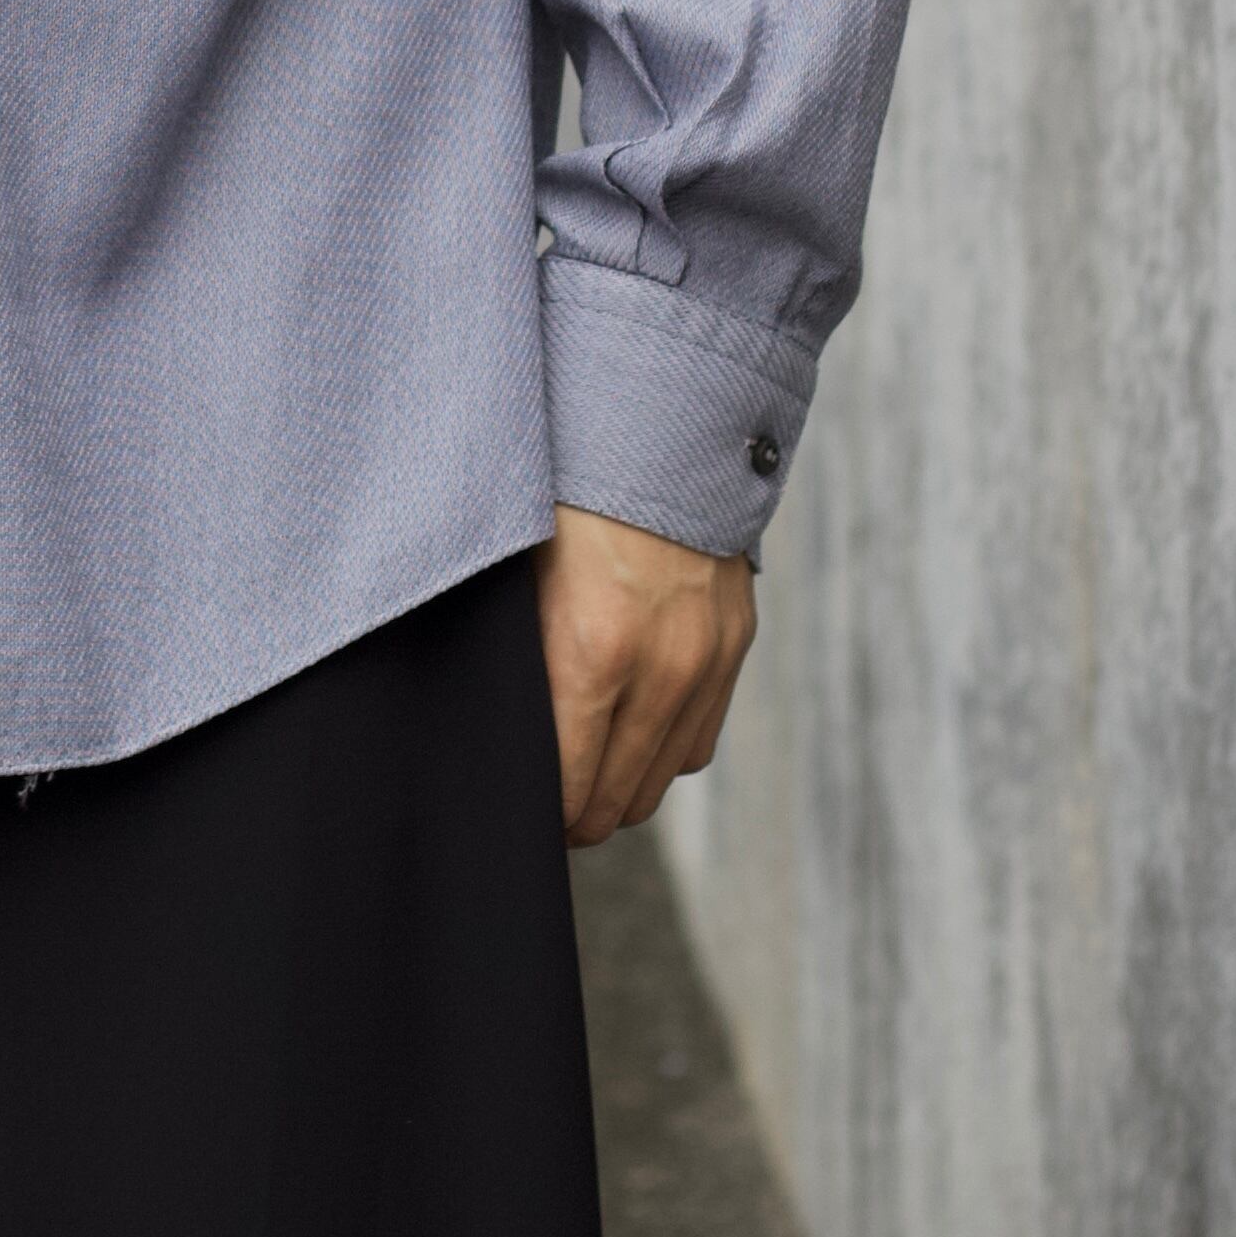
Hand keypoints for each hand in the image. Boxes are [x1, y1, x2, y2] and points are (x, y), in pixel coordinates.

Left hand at [532, 501, 755, 847]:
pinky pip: (698, 739)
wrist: (655, 423)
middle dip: (575, 813)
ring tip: (583, 774)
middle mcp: (662, 669)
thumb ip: (519, 658)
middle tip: (544, 803)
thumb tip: (499, 729)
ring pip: (661, 778)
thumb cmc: (562, 491)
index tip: (517, 809)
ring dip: (621, 788)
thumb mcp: (519, 571)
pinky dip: (663, 749)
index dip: (540, 811)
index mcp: (594, 651)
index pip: (568, 783)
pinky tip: (630, 731)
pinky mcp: (735, 645)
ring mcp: (707, 660)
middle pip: (617, 799)